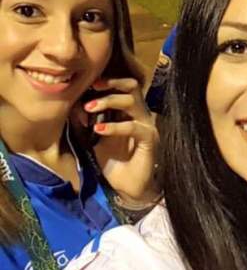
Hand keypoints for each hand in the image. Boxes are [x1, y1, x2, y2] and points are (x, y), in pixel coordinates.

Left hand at [83, 78, 158, 204]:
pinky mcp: (149, 139)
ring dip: (110, 101)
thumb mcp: (93, 140)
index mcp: (128, 112)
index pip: (123, 87)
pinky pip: (134, 127)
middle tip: (92, 88)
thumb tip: (73, 107)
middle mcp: (139, 115)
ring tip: (90, 108)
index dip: (108, 81)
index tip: (88, 83)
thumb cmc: (112, 163)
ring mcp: (146, 126)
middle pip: (132, 87)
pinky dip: (115, 127)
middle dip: (111, 84)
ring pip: (133, 102)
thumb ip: (86, 124)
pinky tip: (98, 130)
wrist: (126, 188)